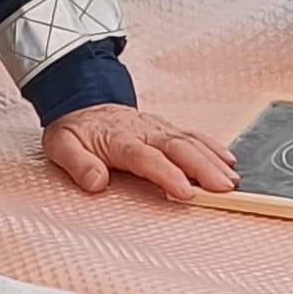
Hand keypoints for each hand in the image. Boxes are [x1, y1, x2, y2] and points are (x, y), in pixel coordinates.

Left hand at [40, 103, 240, 204]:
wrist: (81, 101)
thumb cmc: (75, 129)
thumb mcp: (61, 146)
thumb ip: (78, 164)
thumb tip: (96, 182)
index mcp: (119, 138)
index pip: (147, 157)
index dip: (167, 174)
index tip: (185, 191)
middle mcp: (144, 130)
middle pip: (178, 148)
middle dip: (204, 168)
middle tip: (223, 188)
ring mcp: (158, 128)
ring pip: (190, 141)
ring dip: (213, 160)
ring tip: (231, 180)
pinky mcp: (166, 128)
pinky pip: (193, 135)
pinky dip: (213, 147)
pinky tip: (228, 160)